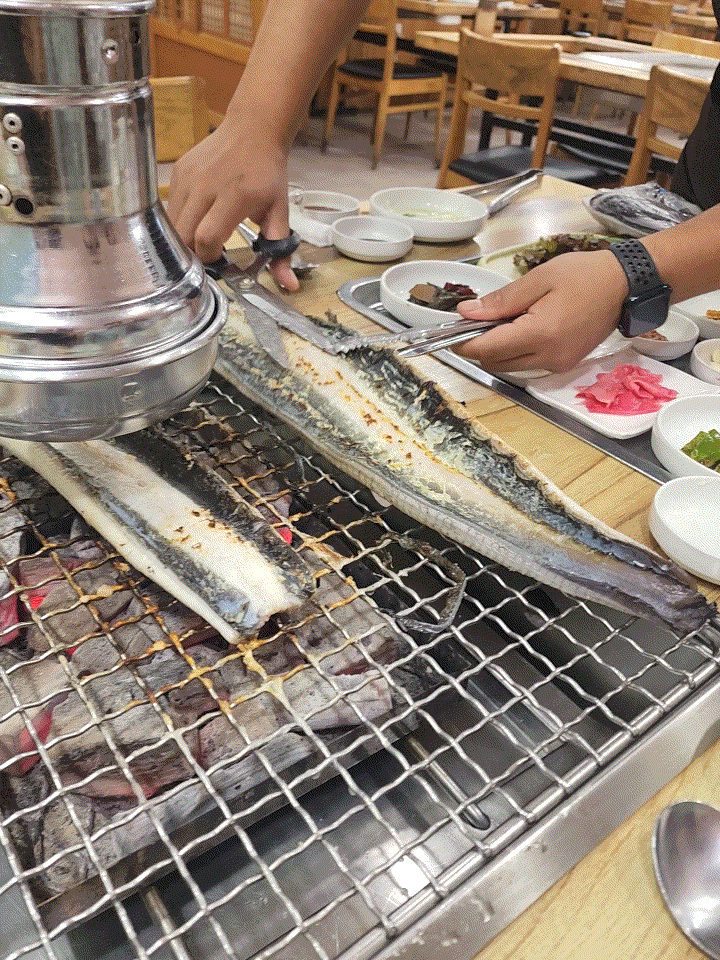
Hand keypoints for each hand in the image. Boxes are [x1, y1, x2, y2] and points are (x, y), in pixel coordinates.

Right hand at [167, 116, 298, 290]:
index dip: (210, 257)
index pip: (207, 238)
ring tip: (202, 239)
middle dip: (193, 253)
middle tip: (207, 256)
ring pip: (173, 224)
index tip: (220, 260)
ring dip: (184, 239)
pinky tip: (197, 219)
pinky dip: (180, 221)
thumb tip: (290, 285)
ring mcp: (189, 177)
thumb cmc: (267, 174)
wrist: (253, 130)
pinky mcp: (178, 171)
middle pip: (184, 236)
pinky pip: (171, 207)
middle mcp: (206, 186)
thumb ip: (280, 250)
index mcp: (235, 196)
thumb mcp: (279, 212)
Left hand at [454, 250, 629, 372]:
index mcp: (540, 335)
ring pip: (510, 367)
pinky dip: (517, 351)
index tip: (451, 331)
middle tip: (477, 320)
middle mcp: (548, 357)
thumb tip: (466, 313)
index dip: (464, 343)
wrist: (625, 284)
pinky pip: (529, 364)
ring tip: (503, 321)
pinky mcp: (565, 364)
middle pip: (496, 363)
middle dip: (479, 346)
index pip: (488, 350)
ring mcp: (558, 364)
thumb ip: (501, 301)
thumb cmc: (583, 275)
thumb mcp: (538, 279)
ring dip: (498, 350)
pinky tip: (521, 328)